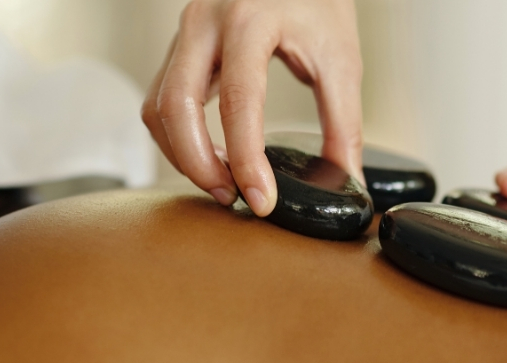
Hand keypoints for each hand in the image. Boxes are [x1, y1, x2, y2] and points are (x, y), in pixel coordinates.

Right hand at [143, 0, 363, 215]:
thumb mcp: (340, 58)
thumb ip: (343, 123)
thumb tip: (347, 179)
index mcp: (251, 20)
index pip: (238, 101)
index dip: (246, 158)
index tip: (262, 199)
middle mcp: (207, 23)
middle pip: (175, 106)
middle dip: (197, 164)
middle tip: (232, 197)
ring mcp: (187, 33)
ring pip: (158, 107)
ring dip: (183, 154)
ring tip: (224, 183)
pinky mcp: (181, 47)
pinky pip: (161, 100)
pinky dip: (178, 137)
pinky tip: (211, 157)